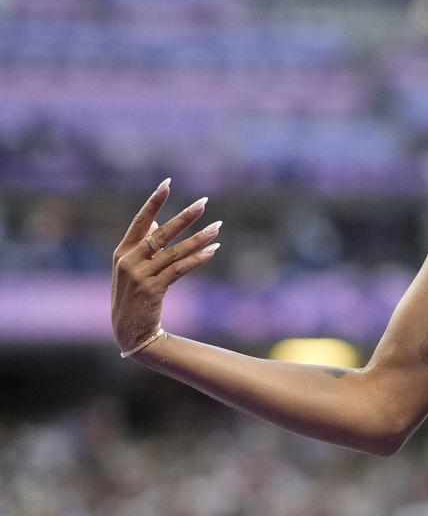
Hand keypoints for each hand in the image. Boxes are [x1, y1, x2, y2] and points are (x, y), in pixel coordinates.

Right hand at [111, 179, 221, 351]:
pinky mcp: (152, 289)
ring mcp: (138, 276)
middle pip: (160, 233)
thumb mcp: (132, 269)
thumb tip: (155, 223)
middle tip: (204, 202)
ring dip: (198, 238)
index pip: (139, 221)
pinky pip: (179, 270)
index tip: (168, 183)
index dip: (154, 202)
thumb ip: (142, 247)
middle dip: (184, 217)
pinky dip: (197, 259)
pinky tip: (212, 250)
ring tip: (217, 226)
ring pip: (174, 252)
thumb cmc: (134, 296)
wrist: (130, 332)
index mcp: (122, 252)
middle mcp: (128, 261)